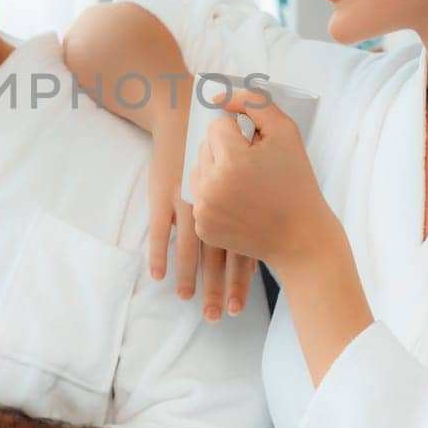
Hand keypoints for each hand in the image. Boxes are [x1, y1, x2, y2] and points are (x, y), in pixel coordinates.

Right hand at [147, 104, 257, 320]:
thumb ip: (257, 194)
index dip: (242, 280)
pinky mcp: (163, 193)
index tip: (241, 308)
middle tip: (219, 316)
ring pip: (188, 247)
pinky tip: (159, 277)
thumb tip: (267, 234)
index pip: (242, 247)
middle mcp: (215, 203)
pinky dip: (160, 254)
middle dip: (218, 288)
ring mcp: (187, 199)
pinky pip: (161, 229)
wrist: (186, 111)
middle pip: (218, 254)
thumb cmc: (223, 139)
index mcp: (238, 198)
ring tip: (188, 302)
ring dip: (188, 277)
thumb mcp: (249, 158)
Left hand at [190, 89, 341, 277]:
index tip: (258, 151)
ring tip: (247, 185)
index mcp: (230, 160)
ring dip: (217, 170)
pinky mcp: (203, 227)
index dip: (241, 134)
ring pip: (199, 170)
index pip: (217, 126)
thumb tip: (218, 97)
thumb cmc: (296, 183)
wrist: (301, 238)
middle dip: (227, 152)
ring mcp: (204, 210)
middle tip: (255, 170)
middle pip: (205, 147)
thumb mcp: (286, 132)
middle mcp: (210, 186)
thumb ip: (254, 103)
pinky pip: (200, 196)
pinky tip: (240, 204)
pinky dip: (216, 196)